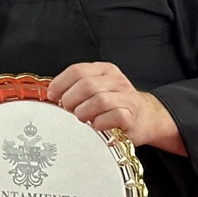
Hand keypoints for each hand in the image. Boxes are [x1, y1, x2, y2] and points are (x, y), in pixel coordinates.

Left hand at [45, 62, 185, 154]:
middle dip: (71, 100)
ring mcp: (126, 97)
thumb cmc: (114, 105)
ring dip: (84, 112)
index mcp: (104, 70)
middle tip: (68, 111)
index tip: (52, 96)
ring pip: (99, 100)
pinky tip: (96, 126)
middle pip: (86, 85)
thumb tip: (51, 95)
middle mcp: (116, 80)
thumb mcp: (97, 89)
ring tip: (81, 118)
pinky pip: (113, 116)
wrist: (146, 117)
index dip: (60, 83)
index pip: (77, 70)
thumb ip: (77, 88)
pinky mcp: (132, 115)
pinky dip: (99, 123)